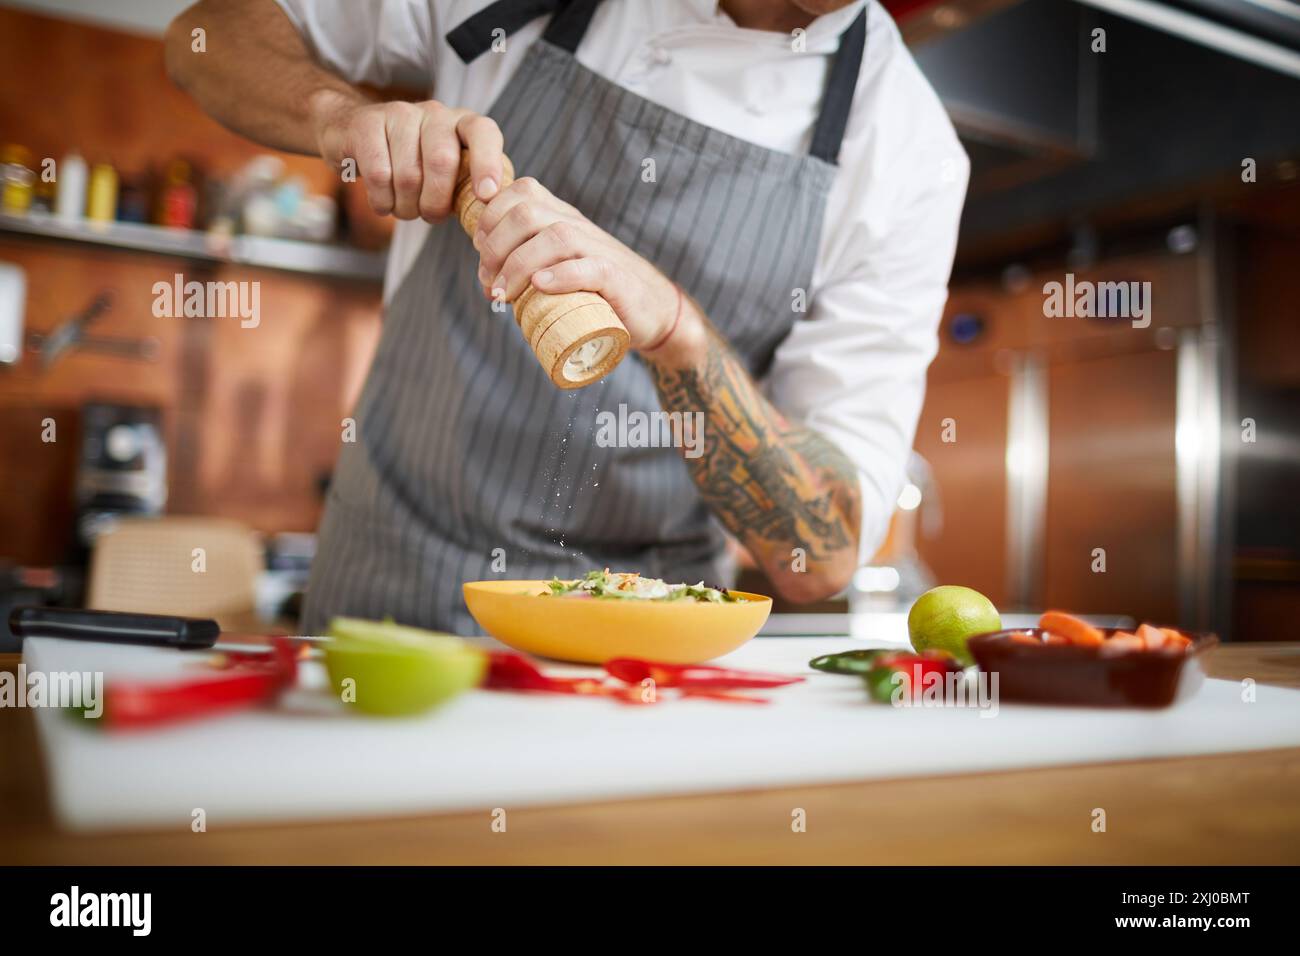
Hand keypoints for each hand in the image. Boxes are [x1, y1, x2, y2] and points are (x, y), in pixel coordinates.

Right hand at [308, 90, 503, 221]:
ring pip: (408, 175)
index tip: (485, 196)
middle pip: (441, 161)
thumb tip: (490, 217)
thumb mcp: (449, 171)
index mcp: (463, 124)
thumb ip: (470, 187)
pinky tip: (383, 202)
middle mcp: (435, 114)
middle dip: (435, 203)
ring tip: (404, 208)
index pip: (484, 133)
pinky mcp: (368, 124)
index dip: (487, 164)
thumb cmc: (415, 163)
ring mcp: (400, 114)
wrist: (358, 135)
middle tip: (430, 216)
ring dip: (406, 207)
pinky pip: (379, 175)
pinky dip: (382, 201)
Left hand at [472, 176, 701, 358]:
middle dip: (495, 246)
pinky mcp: (616, 278)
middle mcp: (578, 226)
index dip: (491, 215)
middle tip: (488, 283)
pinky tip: (540, 287)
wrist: (653, 312)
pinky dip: (560, 275)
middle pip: (528, 213)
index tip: (479, 250)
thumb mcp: (560, 267)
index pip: (521, 192)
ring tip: (504, 294)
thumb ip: (531, 261)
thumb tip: (485, 274)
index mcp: (562, 218)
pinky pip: (588, 267)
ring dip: (519, 264)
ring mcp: (599, 250)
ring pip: (554, 236)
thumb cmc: (598, 294)